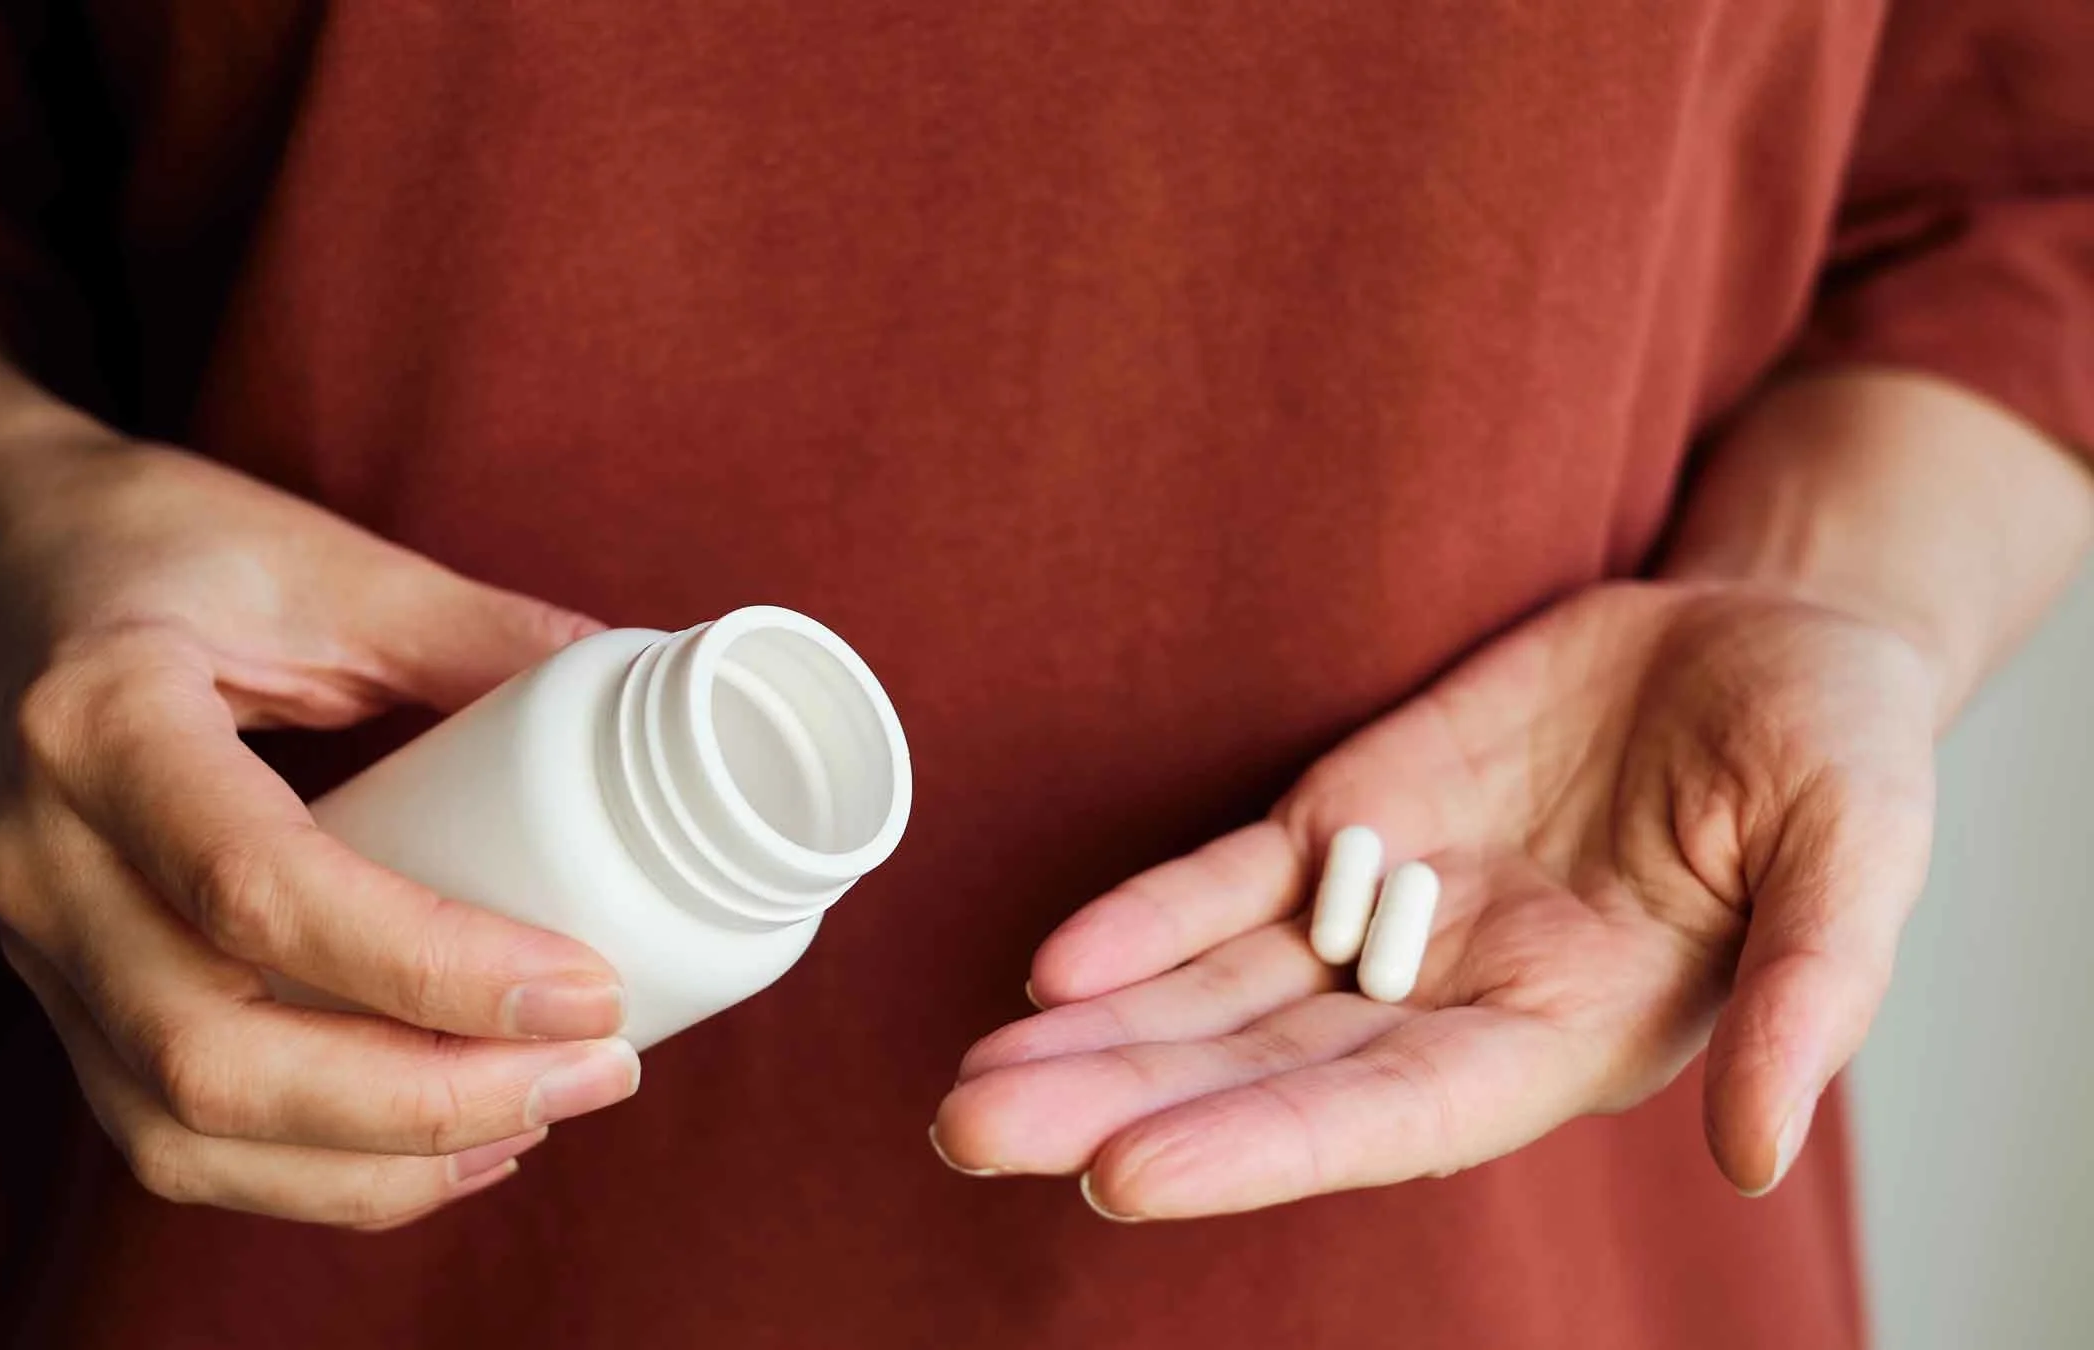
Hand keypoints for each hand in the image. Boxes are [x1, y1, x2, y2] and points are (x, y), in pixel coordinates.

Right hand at [0, 442, 641, 1228]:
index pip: (262, 891)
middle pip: (213, 1059)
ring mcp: (37, 945)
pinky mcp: (65, 997)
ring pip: (183, 1132)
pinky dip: (314, 1171)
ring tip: (538, 1120)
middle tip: (595, 1073)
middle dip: (425, 1102)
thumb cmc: (167, 551)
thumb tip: (654, 692)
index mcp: (101, 722)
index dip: (434, 965)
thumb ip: (484, 634)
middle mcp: (44, 857)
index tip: (587, 987)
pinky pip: (172, 1133)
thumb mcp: (329, 565)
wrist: (4, 566)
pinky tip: (442, 1147)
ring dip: (375, 1167)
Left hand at [933, 580, 1938, 1217]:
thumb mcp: (1858, 855)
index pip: (1386, 1112)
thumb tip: (1762, 1155)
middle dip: (1117, 1103)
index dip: (1258, 1145)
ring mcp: (1387, 910)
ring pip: (1218, 992)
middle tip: (971, 1129)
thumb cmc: (1832, 754)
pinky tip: (1056, 963)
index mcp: (1563, 1036)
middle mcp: (1451, 998)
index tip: (1122, 1175)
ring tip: (971, 1080)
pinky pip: (1229, 882)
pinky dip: (1145, 919)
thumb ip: (1813, 997)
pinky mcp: (1347, 818)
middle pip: (1261, 1069)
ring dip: (1096, 1033)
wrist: (1765, 629)